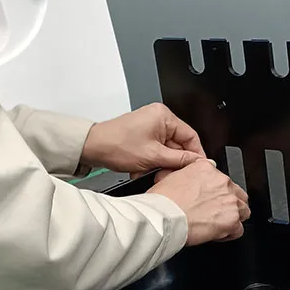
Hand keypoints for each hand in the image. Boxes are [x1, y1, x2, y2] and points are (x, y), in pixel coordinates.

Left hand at [81, 103, 204, 173]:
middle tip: (171, 174)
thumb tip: (198, 161)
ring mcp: (149, 125)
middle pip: (178, 143)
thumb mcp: (154, 156)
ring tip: (151, 171)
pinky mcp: (142, 133)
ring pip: (167, 149)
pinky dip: (152, 160)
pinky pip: (156, 148)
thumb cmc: (115, 145)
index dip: (195, 154)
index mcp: (164, 116)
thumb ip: (180, 160)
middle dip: (173, 161)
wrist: (91, 148)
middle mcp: (158, 117)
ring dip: (161, 163)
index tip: (198, 167)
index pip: (190, 136)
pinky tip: (143, 169)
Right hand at [149, 160, 249, 245]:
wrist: (164, 217)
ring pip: (242, 210)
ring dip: (232, 217)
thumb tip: (188, 179)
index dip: (216, 192)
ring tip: (217, 225)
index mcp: (207, 169)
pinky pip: (239, 229)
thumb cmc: (163, 202)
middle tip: (215, 213)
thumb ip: (186, 174)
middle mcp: (222, 182)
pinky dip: (229, 234)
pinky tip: (217, 235)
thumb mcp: (171, 176)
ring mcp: (230, 200)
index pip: (221, 179)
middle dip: (228, 204)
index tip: (210, 200)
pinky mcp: (232, 220)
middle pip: (236, 193)